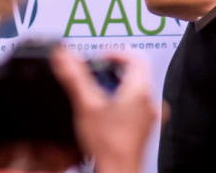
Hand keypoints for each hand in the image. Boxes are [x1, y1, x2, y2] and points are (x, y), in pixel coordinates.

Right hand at [50, 48, 155, 172]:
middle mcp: (150, 100)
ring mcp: (151, 115)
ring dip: (120, 87)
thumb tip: (64, 56)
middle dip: (115, 71)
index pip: (134, 57)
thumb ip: (74, 77)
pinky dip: (125, 103)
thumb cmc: (107, 145)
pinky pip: (139, 106)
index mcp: (140, 89)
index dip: (116, 54)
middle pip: (137, 72)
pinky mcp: (147, 128)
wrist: (118, 171)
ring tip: (100, 95)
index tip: (101, 58)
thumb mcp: (86, 105)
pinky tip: (109, 114)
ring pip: (138, 90)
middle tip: (98, 76)